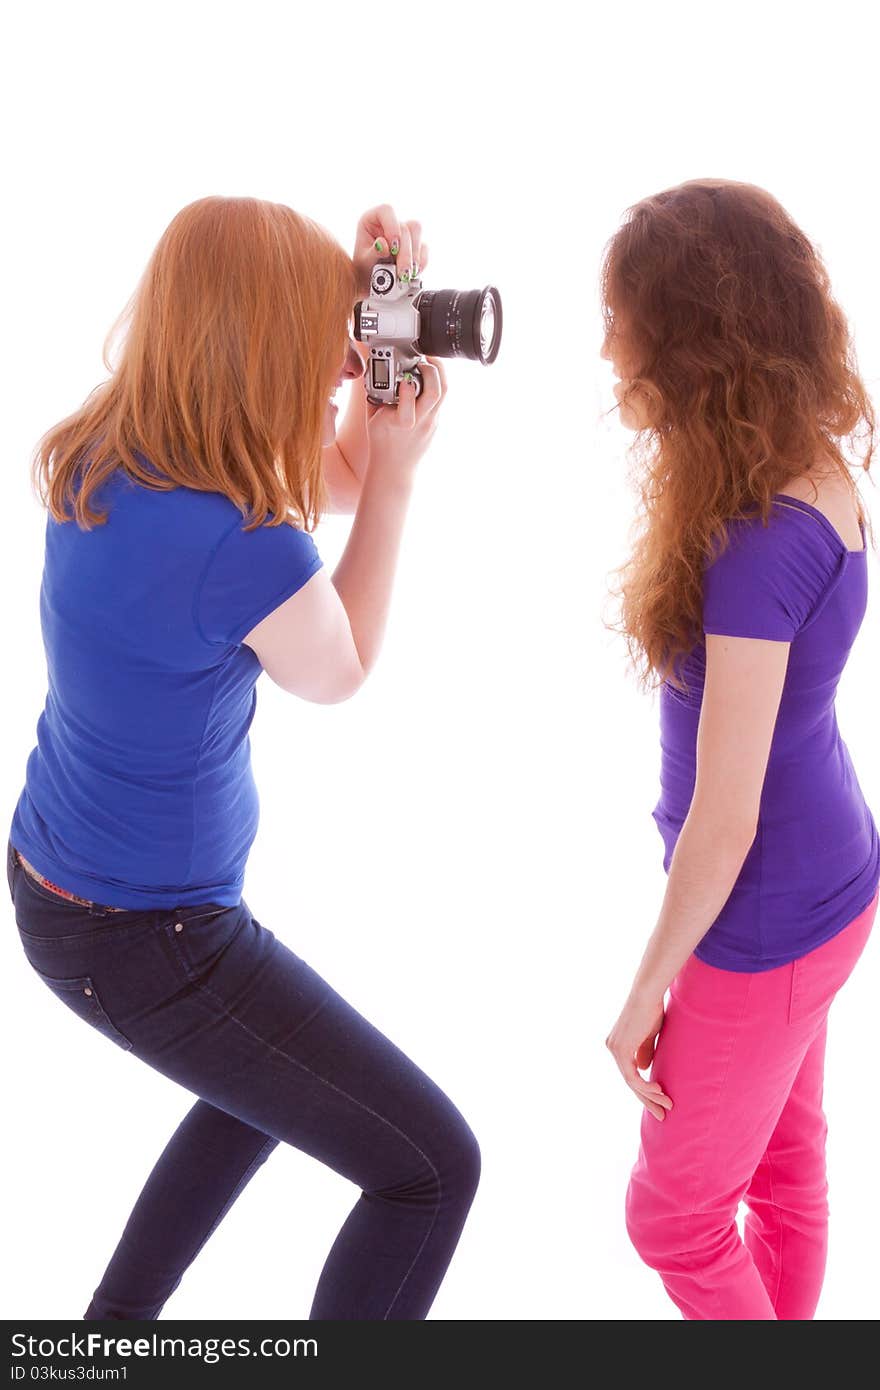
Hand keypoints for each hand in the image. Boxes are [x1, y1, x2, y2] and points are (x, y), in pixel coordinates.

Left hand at [352, 204, 428, 297]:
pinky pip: (424, 248)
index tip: (393, 246)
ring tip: (407, 275)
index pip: (386, 210)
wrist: (370, 286)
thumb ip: (373, 253)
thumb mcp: (363, 263)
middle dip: (405, 253)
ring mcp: (403, 233)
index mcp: (372, 220)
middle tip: (402, 273)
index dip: (392, 225)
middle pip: (405, 227)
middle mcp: (389, 224)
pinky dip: (420, 262)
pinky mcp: (414, 245)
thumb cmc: (363, 270)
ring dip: (414, 256)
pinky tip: (413, 274)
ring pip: (417, 232)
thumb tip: (384, 245)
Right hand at [365, 356, 446, 479]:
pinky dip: (436, 384)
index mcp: (399, 421)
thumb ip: (374, 394)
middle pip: (435, 392)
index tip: (404, 375)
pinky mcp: (436, 423)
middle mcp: (419, 422)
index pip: (409, 401)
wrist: (394, 469)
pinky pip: (440, 399)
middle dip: (431, 369)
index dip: (408, 386)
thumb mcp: (372, 418)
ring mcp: (431, 423)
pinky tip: (428, 377)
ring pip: (443, 393)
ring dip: (438, 373)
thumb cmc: (381, 444)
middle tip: (422, 358)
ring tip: (429, 361)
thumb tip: (373, 371)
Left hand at [606, 990, 672, 1121]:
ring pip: (631, 1082)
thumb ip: (645, 1051)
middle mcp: (612, 1047)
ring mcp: (614, 1049)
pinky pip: (633, 1077)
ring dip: (650, 1096)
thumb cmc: (651, 1009)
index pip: (630, 1073)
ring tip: (666, 1105)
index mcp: (618, 1044)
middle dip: (647, 1100)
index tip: (660, 1100)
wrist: (646, 994)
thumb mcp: (648, 1035)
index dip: (645, 1089)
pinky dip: (646, 1087)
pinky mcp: (620, 1050)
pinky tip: (660, 1092)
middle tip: (661, 1114)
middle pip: (629, 1081)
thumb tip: (644, 1069)